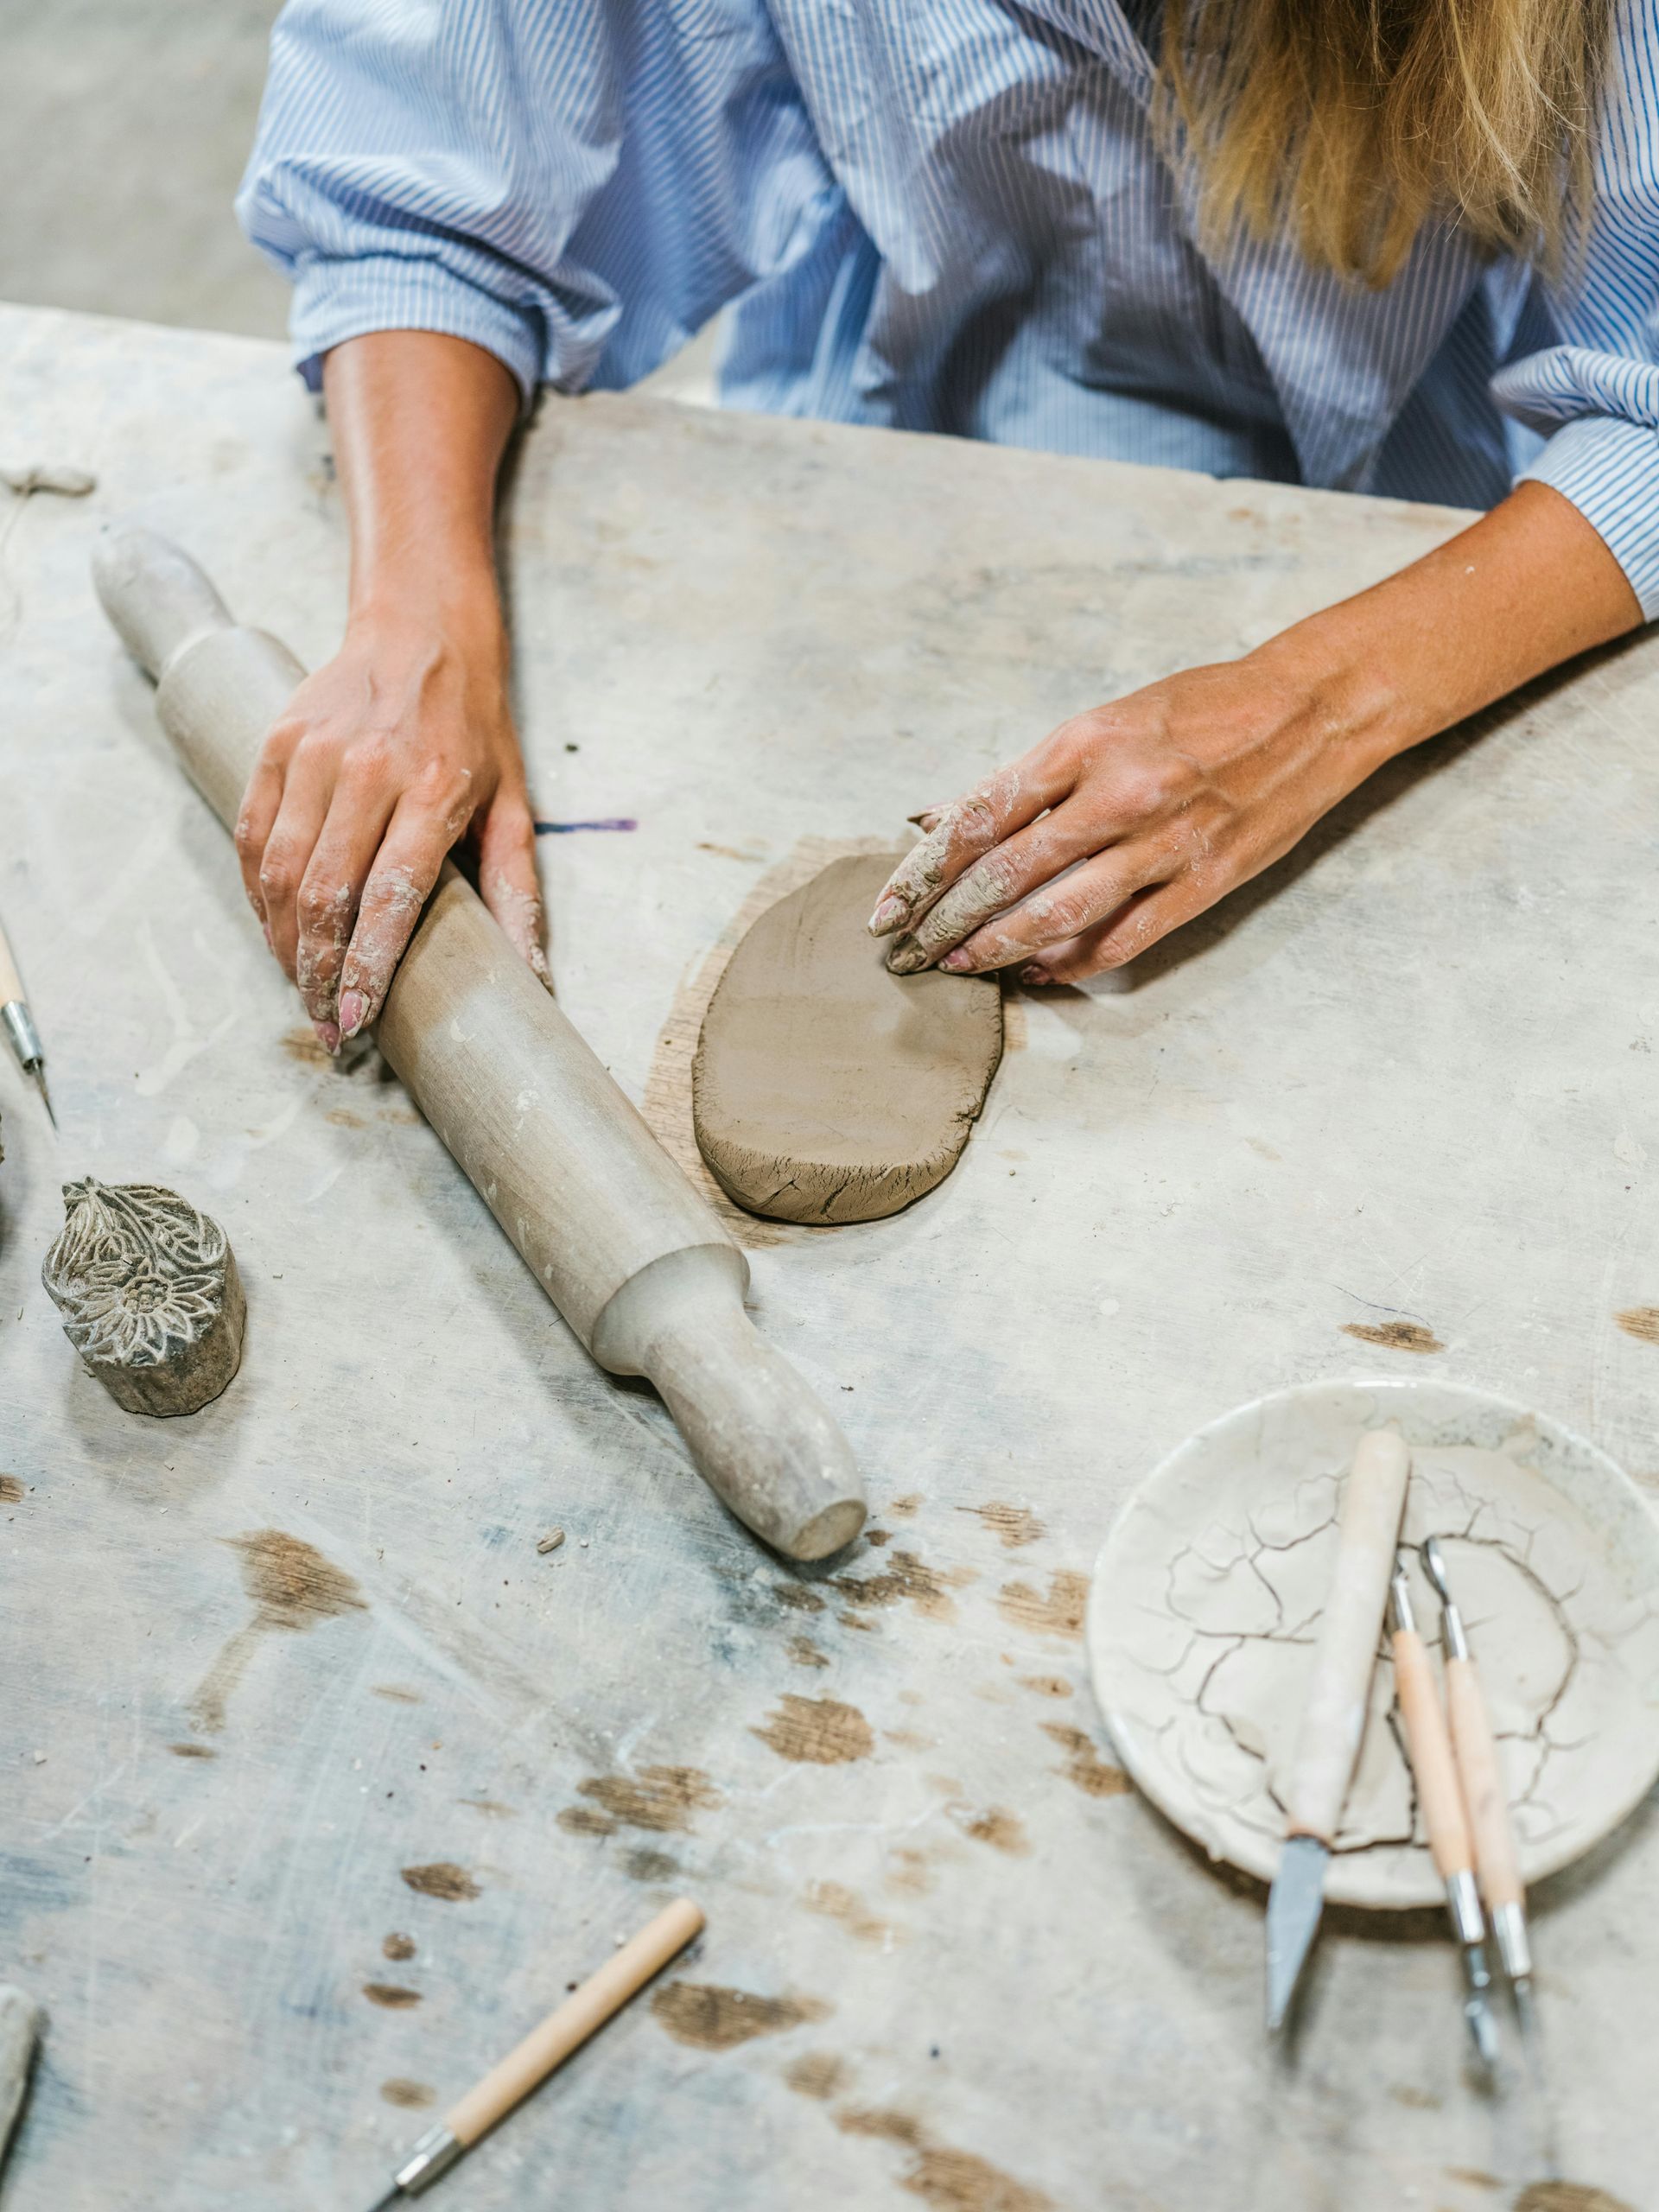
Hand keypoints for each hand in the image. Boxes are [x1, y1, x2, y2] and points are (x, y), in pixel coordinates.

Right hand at [234, 603, 547, 1049]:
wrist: (421, 629)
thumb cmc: (476, 728)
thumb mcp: (514, 805)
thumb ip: (517, 892)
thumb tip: (533, 978)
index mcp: (430, 789)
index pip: (386, 898)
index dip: (365, 967)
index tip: (355, 1021)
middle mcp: (365, 771)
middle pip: (321, 895)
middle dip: (318, 973)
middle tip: (327, 1026)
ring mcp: (312, 754)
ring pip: (277, 872)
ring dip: (283, 944)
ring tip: (302, 989)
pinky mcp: (276, 744)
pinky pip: (252, 835)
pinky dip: (256, 894)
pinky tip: (275, 931)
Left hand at [868, 481, 1642, 987]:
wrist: (1312, 710)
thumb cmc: (1200, 707)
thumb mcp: (1109, 718)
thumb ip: (1034, 777)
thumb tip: (947, 821)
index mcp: (1088, 740)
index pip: (981, 815)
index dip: (926, 868)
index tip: (890, 902)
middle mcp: (1121, 793)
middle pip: (1007, 874)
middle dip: (947, 919)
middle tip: (908, 948)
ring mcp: (1165, 845)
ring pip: (1057, 916)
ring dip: (996, 949)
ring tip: (957, 967)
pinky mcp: (1203, 883)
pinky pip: (1121, 941)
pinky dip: (1070, 963)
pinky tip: (1035, 973)